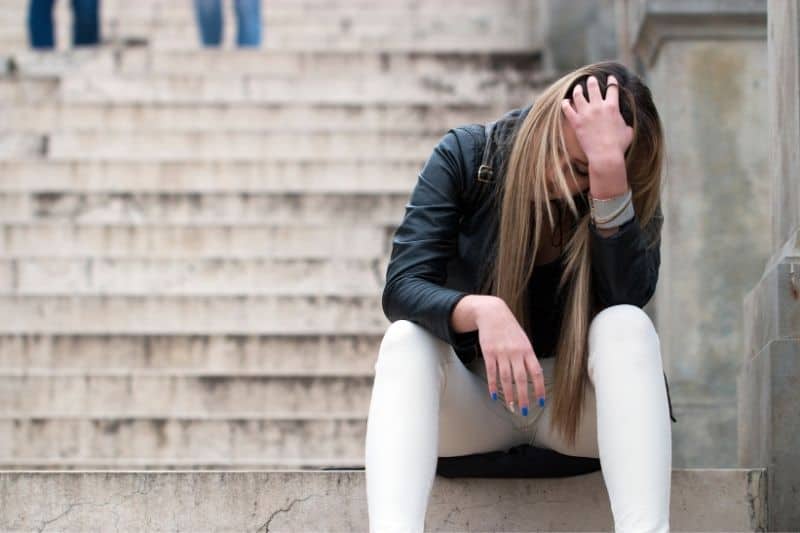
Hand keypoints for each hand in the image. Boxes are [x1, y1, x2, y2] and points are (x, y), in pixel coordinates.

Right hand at [474, 297, 545, 413]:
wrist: (493, 313)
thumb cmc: (510, 328)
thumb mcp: (523, 339)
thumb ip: (527, 356)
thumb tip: (533, 376)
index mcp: (527, 349)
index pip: (536, 372)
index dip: (539, 388)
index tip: (540, 401)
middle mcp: (515, 352)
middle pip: (521, 379)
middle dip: (523, 397)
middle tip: (524, 410)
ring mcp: (501, 352)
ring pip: (506, 378)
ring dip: (508, 394)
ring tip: (510, 406)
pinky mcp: (489, 352)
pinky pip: (491, 372)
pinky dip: (493, 385)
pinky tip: (494, 394)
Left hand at [560, 74, 632, 163]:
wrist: (605, 155)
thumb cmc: (619, 145)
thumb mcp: (628, 131)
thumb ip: (626, 123)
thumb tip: (626, 123)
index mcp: (612, 106)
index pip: (612, 88)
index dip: (612, 81)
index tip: (610, 78)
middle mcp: (598, 106)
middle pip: (593, 87)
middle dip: (592, 81)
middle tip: (590, 79)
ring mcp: (585, 113)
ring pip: (578, 95)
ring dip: (578, 90)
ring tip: (578, 88)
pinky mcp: (576, 122)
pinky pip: (567, 109)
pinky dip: (565, 103)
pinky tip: (565, 101)